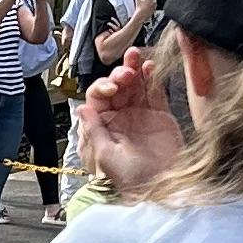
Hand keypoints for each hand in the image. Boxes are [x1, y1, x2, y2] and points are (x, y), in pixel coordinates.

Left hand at [75, 48, 180, 191]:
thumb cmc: (130, 178)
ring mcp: (141, 114)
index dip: (103, 88)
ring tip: (136, 54)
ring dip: (135, 69)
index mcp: (104, 126)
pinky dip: (152, 78)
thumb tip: (81, 108)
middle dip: (120, 74)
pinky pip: (155, 92)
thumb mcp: (106, 155)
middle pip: (118, 88)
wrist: (160, 188)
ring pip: (136, 86)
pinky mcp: (160, 115)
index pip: (99, 98)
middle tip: (126, 71)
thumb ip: (94, 130)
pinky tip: (149, 66)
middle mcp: (121, 117)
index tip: (111, 88)